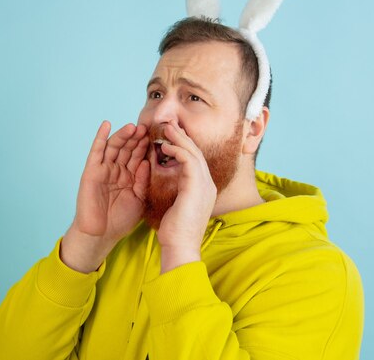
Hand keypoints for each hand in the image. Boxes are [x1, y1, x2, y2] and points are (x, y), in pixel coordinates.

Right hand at [61, 121, 149, 272]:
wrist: (102, 235)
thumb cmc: (120, 220)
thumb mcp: (138, 198)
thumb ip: (142, 180)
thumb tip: (146, 162)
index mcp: (129, 176)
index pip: (138, 156)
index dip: (146, 146)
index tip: (158, 135)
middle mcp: (116, 170)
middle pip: (127, 148)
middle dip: (136, 138)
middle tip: (147, 127)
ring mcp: (103, 169)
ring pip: (114, 147)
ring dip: (123, 135)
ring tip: (133, 126)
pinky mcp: (91, 171)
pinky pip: (96, 152)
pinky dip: (100, 137)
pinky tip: (106, 125)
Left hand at [156, 121, 216, 272]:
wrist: (180, 247)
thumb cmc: (175, 232)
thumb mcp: (177, 206)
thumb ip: (177, 191)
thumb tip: (169, 181)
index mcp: (204, 189)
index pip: (197, 161)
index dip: (184, 147)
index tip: (171, 137)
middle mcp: (208, 185)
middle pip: (198, 153)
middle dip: (183, 137)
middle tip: (170, 125)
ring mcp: (205, 185)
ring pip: (194, 153)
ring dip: (179, 139)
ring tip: (166, 130)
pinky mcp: (197, 187)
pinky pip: (189, 161)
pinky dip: (177, 150)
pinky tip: (165, 147)